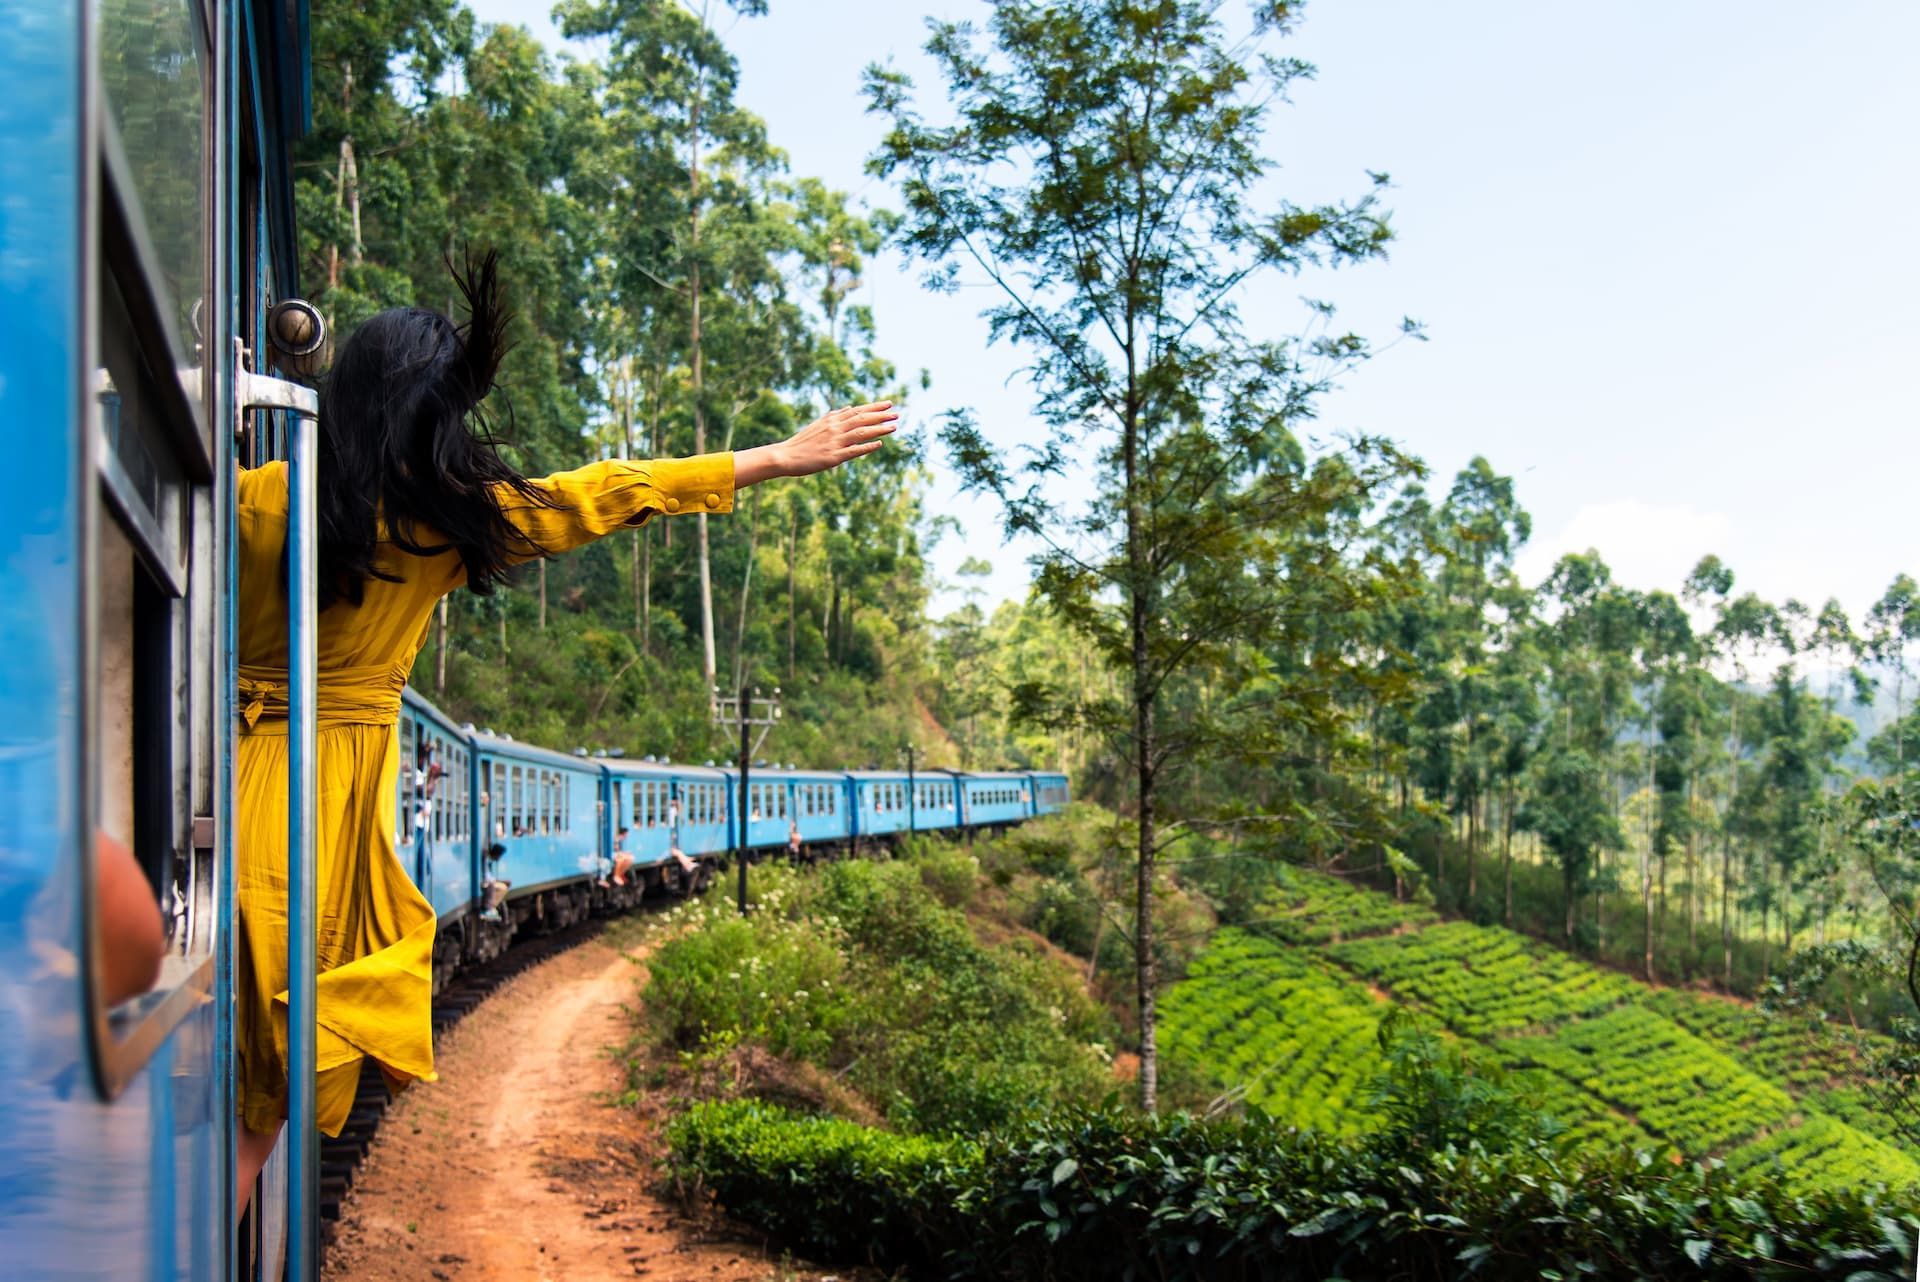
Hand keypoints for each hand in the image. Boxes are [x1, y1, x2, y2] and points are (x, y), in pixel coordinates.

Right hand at [735, 401, 898, 486]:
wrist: (785, 456)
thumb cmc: (802, 442)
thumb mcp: (818, 425)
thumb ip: (834, 417)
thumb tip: (849, 408)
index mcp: (832, 420)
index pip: (857, 410)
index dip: (874, 407)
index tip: (888, 404)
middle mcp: (835, 428)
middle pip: (862, 419)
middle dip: (880, 415)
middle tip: (896, 413)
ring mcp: (835, 442)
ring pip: (861, 432)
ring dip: (878, 429)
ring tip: (894, 426)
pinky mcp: (833, 457)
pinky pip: (853, 451)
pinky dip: (867, 447)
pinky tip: (879, 444)